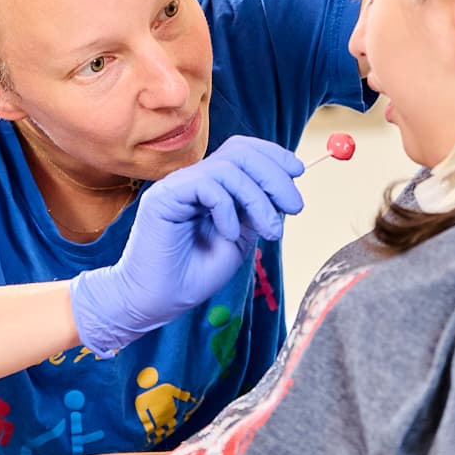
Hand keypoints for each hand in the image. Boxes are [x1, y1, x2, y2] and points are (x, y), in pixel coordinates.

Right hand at [69, 137, 303, 357]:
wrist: (156, 302)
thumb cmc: (192, 276)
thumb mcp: (238, 241)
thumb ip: (255, 213)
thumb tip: (283, 190)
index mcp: (210, 186)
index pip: (242, 152)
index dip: (273, 155)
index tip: (298, 173)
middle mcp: (192, 180)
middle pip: (239, 152)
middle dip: (274, 175)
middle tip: (295, 206)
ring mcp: (177, 187)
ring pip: (228, 169)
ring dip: (258, 199)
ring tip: (270, 231)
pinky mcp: (164, 198)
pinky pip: (207, 185)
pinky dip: (227, 209)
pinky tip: (230, 235)